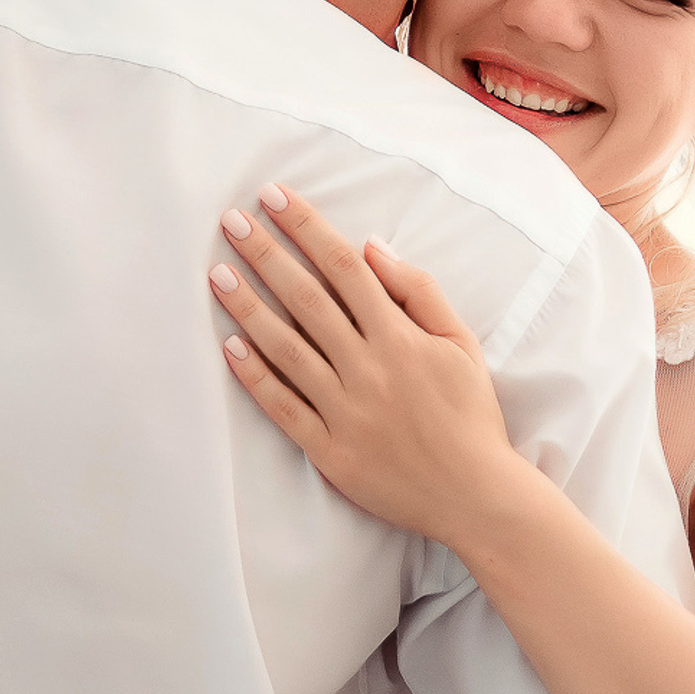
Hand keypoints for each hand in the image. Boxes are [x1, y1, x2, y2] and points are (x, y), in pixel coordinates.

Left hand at [209, 186, 525, 548]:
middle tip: (232, 221)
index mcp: (400, 337)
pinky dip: (255, 377)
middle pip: (307, 299)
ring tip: (217, 274)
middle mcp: (368, 368)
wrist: (476, 496)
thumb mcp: (462, 343)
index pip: (344, 267)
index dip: (307, 227)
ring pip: (287, 349)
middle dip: (267, 255)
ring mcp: (345, 411)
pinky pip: (284, 408)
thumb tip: (372, 248)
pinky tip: (230, 346)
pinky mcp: (330, 451)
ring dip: (248, 308)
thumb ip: (419, 292)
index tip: (275, 197)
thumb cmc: (472, 415)